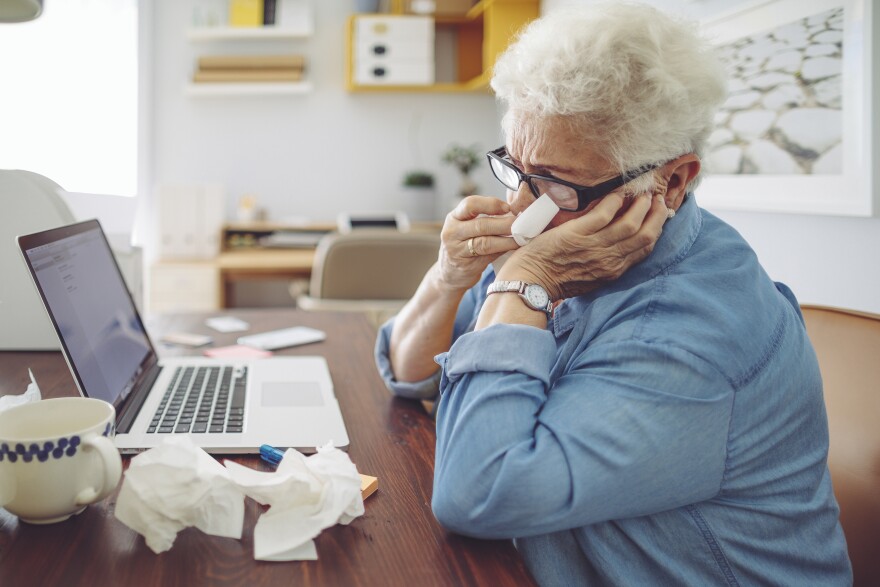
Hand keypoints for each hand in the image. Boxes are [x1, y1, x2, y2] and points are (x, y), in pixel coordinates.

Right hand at [437, 196, 519, 291]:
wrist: (449, 273)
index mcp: (453, 217)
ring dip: (507, 239)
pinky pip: (489, 256)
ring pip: (485, 242)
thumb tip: (515, 211)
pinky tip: (514, 247)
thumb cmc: (463, 245)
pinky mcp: (466, 266)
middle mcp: (452, 233)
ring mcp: (457, 251)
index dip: (491, 204)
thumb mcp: (466, 227)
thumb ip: (485, 218)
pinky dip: (503, 250)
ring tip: (521, 237)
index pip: (470, 204)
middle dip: (504, 223)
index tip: (508, 208)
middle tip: (521, 223)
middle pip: (481, 225)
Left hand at [497, 193, 668, 299]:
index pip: (644, 249)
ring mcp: (594, 247)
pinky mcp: (577, 234)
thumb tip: (615, 246)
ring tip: (643, 192)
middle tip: (659, 199)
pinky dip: (615, 202)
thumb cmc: (555, 280)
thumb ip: (605, 263)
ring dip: (640, 206)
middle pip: (645, 235)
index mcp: (613, 271)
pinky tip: (618, 192)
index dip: (656, 229)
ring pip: (629, 224)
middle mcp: (609, 260)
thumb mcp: (589, 278)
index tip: (659, 214)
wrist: (530, 283)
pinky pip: (603, 215)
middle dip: (656, 215)